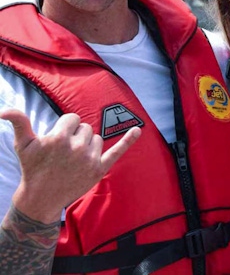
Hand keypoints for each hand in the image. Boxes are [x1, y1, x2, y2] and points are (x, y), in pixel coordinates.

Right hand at [1, 109, 140, 222]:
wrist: (41, 198)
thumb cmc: (32, 168)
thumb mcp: (23, 145)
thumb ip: (19, 123)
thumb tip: (4, 110)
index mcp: (59, 137)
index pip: (72, 118)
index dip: (64, 127)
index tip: (56, 140)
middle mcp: (76, 147)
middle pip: (85, 127)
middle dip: (75, 136)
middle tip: (63, 153)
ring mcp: (90, 158)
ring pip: (96, 138)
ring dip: (87, 144)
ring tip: (73, 158)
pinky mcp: (100, 169)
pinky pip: (117, 151)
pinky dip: (128, 140)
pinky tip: (138, 130)